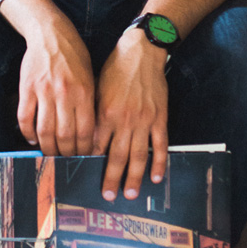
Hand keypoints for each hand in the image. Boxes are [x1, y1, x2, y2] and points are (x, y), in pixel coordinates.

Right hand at [18, 30, 95, 156]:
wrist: (51, 34)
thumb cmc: (75, 56)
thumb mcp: (91, 77)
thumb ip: (90, 102)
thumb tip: (91, 132)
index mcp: (84, 91)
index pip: (85, 131)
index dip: (84, 149)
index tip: (83, 157)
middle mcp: (64, 94)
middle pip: (65, 135)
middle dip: (67, 153)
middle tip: (67, 160)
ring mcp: (44, 92)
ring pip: (44, 131)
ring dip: (47, 147)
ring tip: (51, 154)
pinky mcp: (26, 89)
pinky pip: (25, 118)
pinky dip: (28, 133)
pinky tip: (32, 139)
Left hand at [93, 29, 169, 201]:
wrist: (141, 52)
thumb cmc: (115, 69)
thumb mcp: (96, 90)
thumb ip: (93, 115)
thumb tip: (87, 139)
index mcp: (105, 113)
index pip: (96, 146)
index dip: (91, 164)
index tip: (86, 178)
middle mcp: (124, 120)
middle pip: (116, 156)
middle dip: (111, 179)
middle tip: (108, 195)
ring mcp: (144, 120)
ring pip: (139, 155)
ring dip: (134, 177)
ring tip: (130, 193)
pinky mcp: (160, 117)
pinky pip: (160, 145)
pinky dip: (159, 162)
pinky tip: (156, 177)